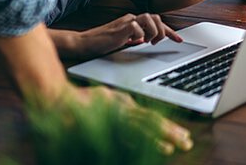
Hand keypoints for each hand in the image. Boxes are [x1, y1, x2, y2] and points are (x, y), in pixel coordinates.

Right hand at [68, 85, 192, 154]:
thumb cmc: (78, 103)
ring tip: (181, 144)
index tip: (180, 135)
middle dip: (171, 131)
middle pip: (152, 119)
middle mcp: (124, 106)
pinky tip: (165, 147)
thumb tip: (132, 110)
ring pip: (149, 125)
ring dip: (168, 135)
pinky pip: (137, 133)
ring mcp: (118, 113)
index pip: (149, 115)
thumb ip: (119, 107)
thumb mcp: (104, 101)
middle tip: (187, 141)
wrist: (58, 99)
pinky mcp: (113, 120)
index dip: (165, 126)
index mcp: (123, 103)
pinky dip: (153, 140)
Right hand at [71, 13, 181, 58]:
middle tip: (159, 43)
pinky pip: (137, 27)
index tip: (179, 40)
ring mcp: (126, 22)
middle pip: (156, 17)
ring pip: (150, 18)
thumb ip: (135, 38)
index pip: (155, 22)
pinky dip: (140, 36)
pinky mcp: (121, 28)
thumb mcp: (123, 41)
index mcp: (132, 21)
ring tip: (147, 42)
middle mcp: (131, 19)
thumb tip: (147, 40)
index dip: (169, 31)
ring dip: (153, 32)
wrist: (85, 43)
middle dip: (163, 30)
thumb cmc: (102, 43)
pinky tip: (134, 42)